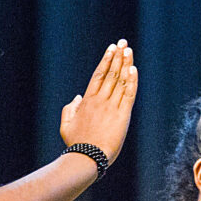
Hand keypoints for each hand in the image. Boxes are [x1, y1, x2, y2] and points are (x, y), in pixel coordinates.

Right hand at [60, 41, 137, 164]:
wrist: (87, 158)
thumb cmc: (76, 144)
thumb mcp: (66, 125)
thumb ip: (69, 109)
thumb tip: (77, 97)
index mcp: (87, 101)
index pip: (98, 74)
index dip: (106, 60)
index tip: (111, 49)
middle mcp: (100, 100)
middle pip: (111, 73)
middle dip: (117, 56)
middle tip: (123, 42)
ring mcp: (111, 107)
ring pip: (120, 81)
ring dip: (125, 64)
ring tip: (129, 50)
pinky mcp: (122, 116)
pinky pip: (128, 94)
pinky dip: (132, 81)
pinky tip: (134, 69)